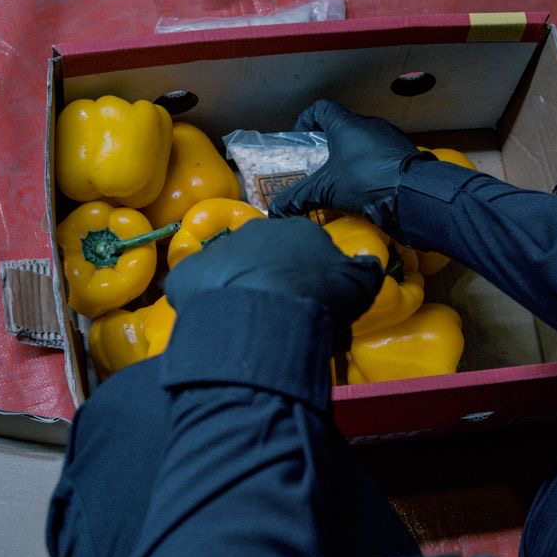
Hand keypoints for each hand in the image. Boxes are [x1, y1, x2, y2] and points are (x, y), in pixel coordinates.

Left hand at [164, 218, 383, 350]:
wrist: (263, 314)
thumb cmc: (316, 298)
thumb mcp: (359, 287)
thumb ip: (365, 272)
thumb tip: (368, 264)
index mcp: (298, 231)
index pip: (305, 248)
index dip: (308, 276)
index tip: (311, 301)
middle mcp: (256, 231)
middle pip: (264, 255)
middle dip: (270, 279)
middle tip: (278, 315)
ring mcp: (219, 249)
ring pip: (229, 269)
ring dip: (236, 290)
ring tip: (246, 324)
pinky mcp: (188, 272)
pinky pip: (197, 287)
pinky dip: (205, 303)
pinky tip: (217, 326)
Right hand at [268, 100, 433, 236]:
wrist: (413, 194)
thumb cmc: (367, 181)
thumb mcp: (326, 190)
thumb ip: (299, 197)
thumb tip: (275, 211)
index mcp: (347, 124)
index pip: (321, 108)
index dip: (306, 120)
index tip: (301, 138)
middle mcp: (369, 125)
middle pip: (341, 127)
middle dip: (327, 146)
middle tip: (316, 166)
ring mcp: (389, 138)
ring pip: (362, 143)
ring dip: (349, 159)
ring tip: (339, 182)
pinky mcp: (403, 154)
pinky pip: (380, 157)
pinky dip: (368, 169)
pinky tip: (364, 190)